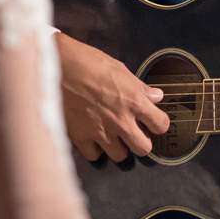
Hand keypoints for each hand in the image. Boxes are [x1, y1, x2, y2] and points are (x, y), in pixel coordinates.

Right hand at [55, 32, 170, 160]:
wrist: (58, 65)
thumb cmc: (88, 62)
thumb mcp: (120, 69)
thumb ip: (140, 87)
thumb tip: (156, 96)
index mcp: (134, 101)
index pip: (161, 125)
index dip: (159, 124)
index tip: (154, 122)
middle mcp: (121, 120)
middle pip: (144, 148)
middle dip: (142, 141)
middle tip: (135, 133)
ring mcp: (101, 131)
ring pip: (120, 156)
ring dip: (119, 147)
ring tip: (114, 135)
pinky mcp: (81, 137)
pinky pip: (95, 155)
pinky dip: (96, 149)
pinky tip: (94, 137)